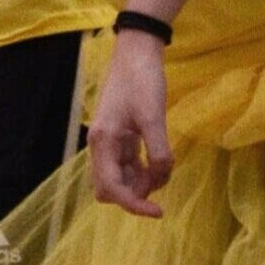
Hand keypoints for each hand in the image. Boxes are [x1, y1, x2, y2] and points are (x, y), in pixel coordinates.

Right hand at [88, 30, 172, 216]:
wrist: (136, 53)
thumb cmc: (142, 81)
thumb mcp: (154, 117)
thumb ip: (158, 152)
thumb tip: (160, 179)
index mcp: (103, 142)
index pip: (111, 188)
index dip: (134, 205)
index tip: (160, 212)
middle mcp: (101, 145)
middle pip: (108, 188)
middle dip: (133, 195)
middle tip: (159, 182)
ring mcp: (109, 142)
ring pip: (119, 178)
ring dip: (140, 183)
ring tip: (163, 169)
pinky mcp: (120, 137)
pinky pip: (127, 165)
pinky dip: (142, 171)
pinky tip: (157, 163)